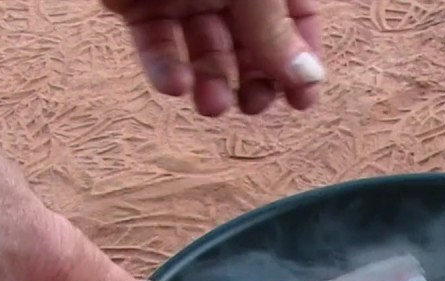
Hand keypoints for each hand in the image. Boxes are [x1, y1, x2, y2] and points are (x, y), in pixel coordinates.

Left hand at [103, 0, 323, 116]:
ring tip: (212, 105)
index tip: (301, 101)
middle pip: (250, 40)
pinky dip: (164, 67)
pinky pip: (156, 43)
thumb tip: (309, 79)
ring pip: (202, 49)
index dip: (301, 59)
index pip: (296, 19)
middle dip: (254, 77)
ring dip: (210, 81)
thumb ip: (274, 31)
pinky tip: (176, 86)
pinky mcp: (136, 2)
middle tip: (254, 106)